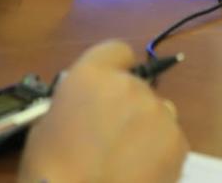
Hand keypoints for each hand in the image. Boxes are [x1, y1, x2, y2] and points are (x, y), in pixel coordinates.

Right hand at [18, 41, 187, 182]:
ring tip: (124, 160)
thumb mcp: (43, 128)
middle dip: (126, 108)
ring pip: (156, 114)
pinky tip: (137, 173)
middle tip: (108, 138)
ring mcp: (158, 113)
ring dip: (144, 129)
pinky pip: (169, 141)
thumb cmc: (50, 172)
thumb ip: (72, 105)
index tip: (107, 87)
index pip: (116, 51)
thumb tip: (84, 107)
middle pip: (136, 88)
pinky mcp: (178, 141)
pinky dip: (158, 154)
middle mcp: (130, 87)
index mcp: (92, 77)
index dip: (113, 68)